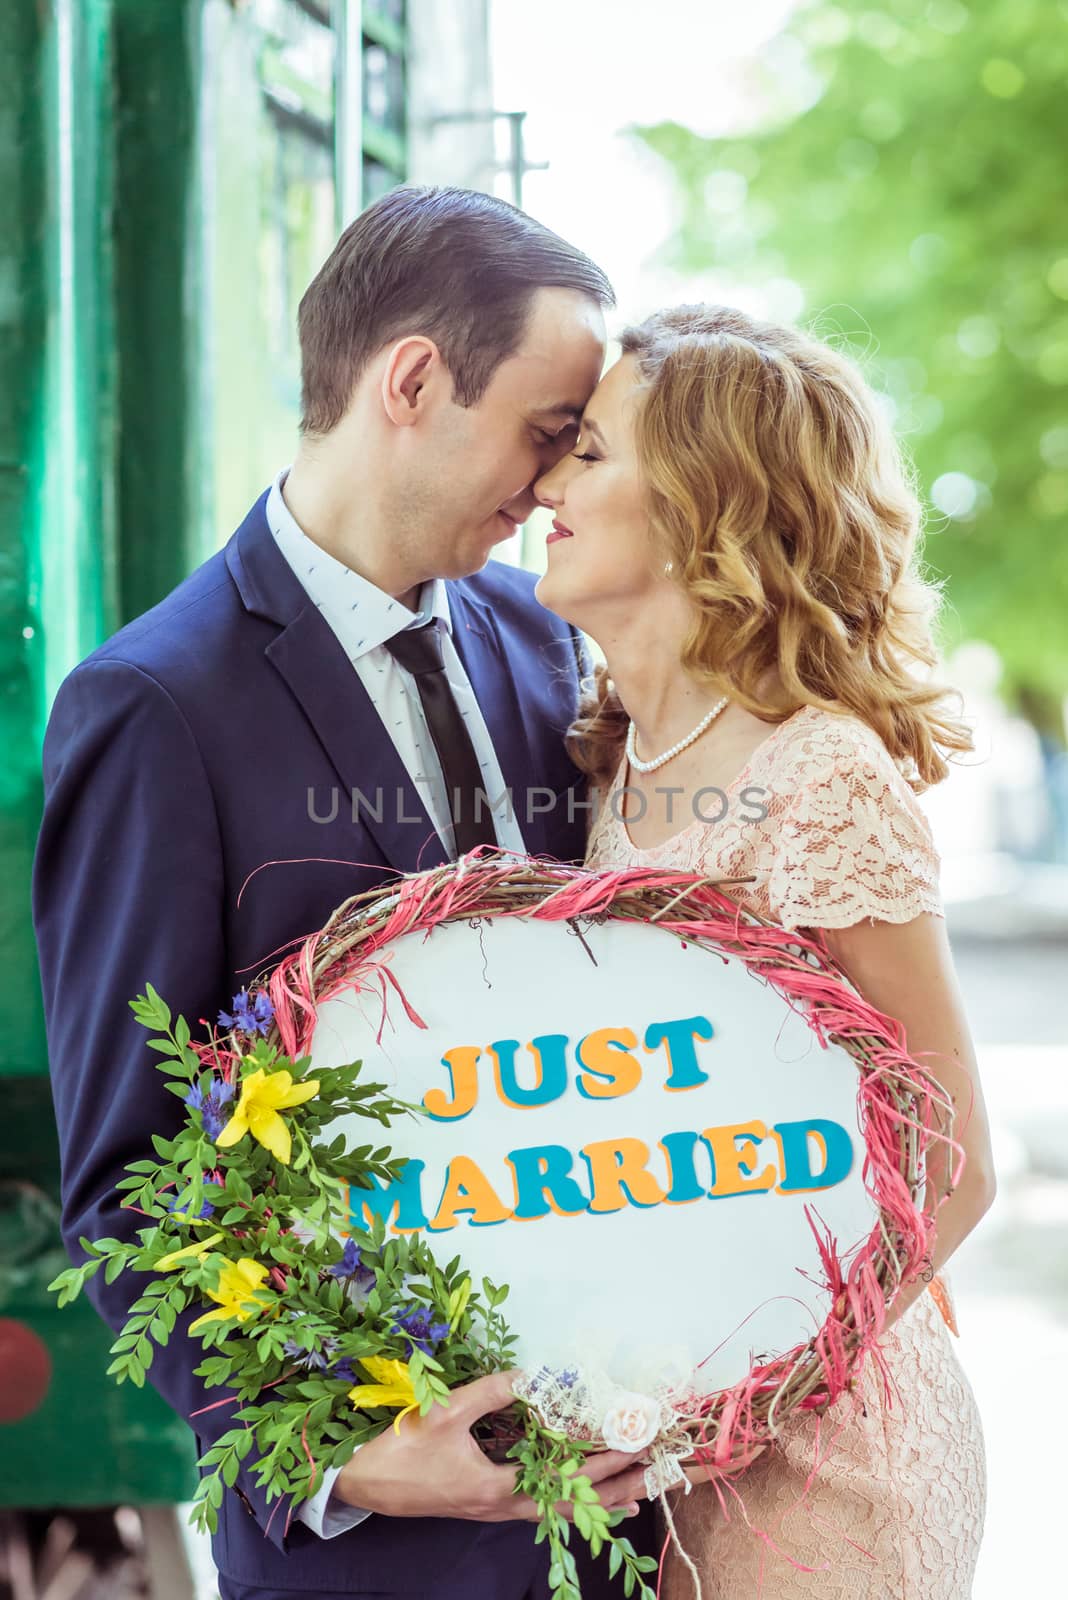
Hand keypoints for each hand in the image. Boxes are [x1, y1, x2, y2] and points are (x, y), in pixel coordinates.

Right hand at [334, 1370, 649, 1521]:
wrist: (364, 1485)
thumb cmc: (402, 1452)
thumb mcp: (444, 1413)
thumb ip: (490, 1391)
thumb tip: (533, 1373)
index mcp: (499, 1489)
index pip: (566, 1477)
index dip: (603, 1460)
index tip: (636, 1444)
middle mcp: (505, 1507)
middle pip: (574, 1506)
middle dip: (618, 1489)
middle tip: (657, 1476)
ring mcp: (497, 1510)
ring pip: (560, 1513)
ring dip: (600, 1501)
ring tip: (637, 1495)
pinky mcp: (487, 1504)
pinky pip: (541, 1510)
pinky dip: (570, 1504)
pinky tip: (582, 1498)